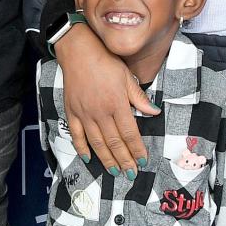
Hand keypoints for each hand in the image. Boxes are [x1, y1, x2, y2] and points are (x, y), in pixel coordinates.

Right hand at [57, 22, 159, 174]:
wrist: (78, 52)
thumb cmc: (105, 62)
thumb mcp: (127, 77)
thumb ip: (139, 98)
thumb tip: (154, 112)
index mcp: (117, 103)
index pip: (130, 133)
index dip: (137, 149)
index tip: (143, 161)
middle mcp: (101, 112)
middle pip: (114, 142)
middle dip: (124, 160)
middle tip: (131, 173)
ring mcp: (84, 114)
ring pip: (97, 143)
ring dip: (107, 159)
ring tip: (115, 172)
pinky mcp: (71, 112)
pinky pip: (76, 135)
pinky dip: (82, 148)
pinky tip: (89, 159)